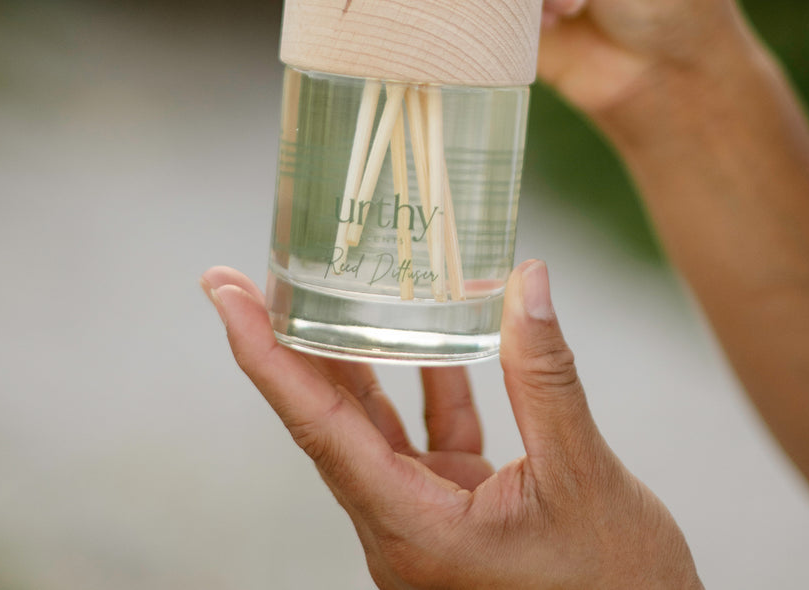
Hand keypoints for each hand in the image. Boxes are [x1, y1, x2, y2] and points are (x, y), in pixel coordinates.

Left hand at [201, 261, 701, 589]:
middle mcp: (403, 526)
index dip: (265, 356)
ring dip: (352, 359)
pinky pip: (428, 438)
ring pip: (373, 426)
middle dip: (283, 346)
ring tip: (323, 293)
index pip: (318, 426)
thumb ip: (546, 378)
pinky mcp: (461, 512)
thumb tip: (528, 282)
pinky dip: (431, 385)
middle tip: (242, 279)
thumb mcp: (584, 478)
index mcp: (412, 529)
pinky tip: (435, 336)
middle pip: (327, 420)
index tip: (225, 295)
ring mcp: (429, 520)